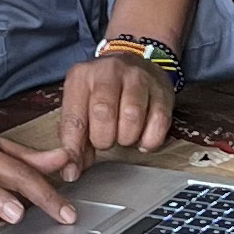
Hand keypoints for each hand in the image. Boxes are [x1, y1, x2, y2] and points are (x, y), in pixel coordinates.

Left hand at [53, 53, 177, 178]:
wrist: (136, 61)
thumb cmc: (102, 92)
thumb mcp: (81, 107)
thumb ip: (74, 139)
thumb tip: (71, 172)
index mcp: (81, 77)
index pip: (74, 118)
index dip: (73, 149)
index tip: (73, 170)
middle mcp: (108, 71)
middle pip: (104, 113)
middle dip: (104, 138)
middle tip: (107, 140)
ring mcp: (137, 77)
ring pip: (132, 116)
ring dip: (127, 137)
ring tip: (124, 135)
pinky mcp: (162, 89)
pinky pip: (159, 121)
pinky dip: (150, 139)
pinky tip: (143, 137)